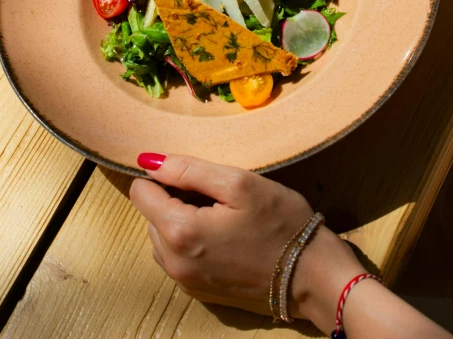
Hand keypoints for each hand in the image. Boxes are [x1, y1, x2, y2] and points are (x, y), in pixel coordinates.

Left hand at [129, 153, 360, 319]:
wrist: (311, 277)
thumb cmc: (280, 222)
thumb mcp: (238, 183)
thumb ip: (187, 169)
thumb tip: (146, 160)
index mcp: (179, 232)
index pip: (140, 192)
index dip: (164, 176)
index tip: (195, 176)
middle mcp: (173, 263)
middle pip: (150, 215)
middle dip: (173, 198)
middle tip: (215, 195)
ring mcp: (184, 282)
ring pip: (161, 236)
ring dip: (179, 220)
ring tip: (220, 214)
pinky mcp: (198, 292)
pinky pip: (177, 257)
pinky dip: (190, 241)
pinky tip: (222, 235)